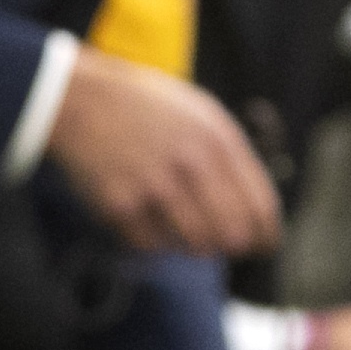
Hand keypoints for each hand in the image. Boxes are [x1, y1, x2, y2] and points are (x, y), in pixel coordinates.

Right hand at [47, 45, 281, 257]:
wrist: (84, 102)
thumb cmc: (147, 111)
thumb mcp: (201, 117)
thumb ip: (228, 158)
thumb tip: (252, 213)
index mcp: (218, 139)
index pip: (259, 206)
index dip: (266, 235)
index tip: (264, 247)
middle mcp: (191, 163)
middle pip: (232, 235)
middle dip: (234, 247)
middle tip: (228, 247)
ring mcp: (155, 187)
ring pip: (195, 245)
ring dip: (194, 244)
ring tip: (184, 227)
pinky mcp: (121, 207)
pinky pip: (152, 245)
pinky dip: (154, 240)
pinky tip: (146, 217)